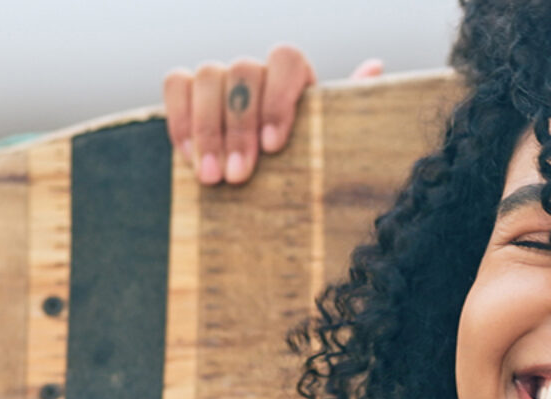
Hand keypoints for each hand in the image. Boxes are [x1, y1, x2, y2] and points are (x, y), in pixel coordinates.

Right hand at [162, 46, 383, 184]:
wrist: (271, 187)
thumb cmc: (306, 164)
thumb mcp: (330, 143)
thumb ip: (349, 107)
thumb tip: (375, 66)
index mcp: (295, 75)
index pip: (286, 58)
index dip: (278, 98)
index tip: (274, 147)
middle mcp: (257, 71)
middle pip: (243, 71)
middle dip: (239, 128)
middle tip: (238, 176)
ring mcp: (221, 78)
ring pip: (206, 76)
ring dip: (208, 130)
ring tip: (212, 178)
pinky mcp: (188, 93)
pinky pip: (175, 86)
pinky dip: (180, 120)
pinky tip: (190, 159)